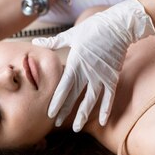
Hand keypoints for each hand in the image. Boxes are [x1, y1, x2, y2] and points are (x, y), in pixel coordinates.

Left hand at [32, 0, 154, 131]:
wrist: (118, 26)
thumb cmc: (92, 28)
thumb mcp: (71, 34)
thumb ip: (53, 42)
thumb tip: (36, 43)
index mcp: (76, 62)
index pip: (64, 86)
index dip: (57, 101)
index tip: (50, 113)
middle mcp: (88, 72)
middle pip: (74, 96)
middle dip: (65, 111)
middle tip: (56, 123)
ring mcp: (101, 76)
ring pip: (91, 100)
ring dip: (83, 114)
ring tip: (76, 128)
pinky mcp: (112, 76)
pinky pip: (109, 96)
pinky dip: (106, 109)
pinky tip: (102, 121)